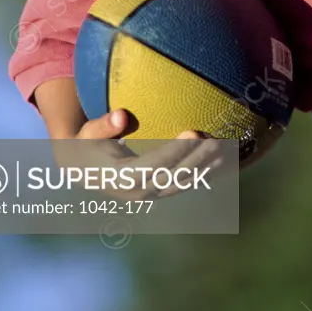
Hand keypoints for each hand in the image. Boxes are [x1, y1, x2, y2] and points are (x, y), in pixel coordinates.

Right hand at [50, 109, 224, 201]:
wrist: (85, 170)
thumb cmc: (87, 145)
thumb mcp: (87, 134)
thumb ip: (103, 125)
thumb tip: (121, 116)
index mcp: (121, 177)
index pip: (154, 166)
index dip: (175, 151)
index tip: (192, 133)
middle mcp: (138, 191)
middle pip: (174, 177)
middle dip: (197, 159)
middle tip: (216, 138)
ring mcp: (151, 194)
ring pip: (183, 183)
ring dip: (206, 167)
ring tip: (226, 148)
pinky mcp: (160, 192)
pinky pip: (185, 184)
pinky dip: (203, 173)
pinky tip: (221, 160)